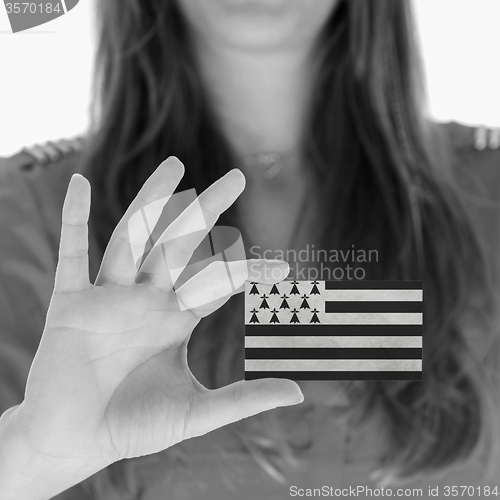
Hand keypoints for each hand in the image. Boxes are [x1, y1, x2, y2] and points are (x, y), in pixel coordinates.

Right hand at [10, 157, 301, 485]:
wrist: (74, 443)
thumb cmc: (132, 428)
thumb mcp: (195, 413)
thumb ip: (244, 400)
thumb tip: (299, 393)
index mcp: (176, 319)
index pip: (217, 282)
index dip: (248, 272)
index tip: (284, 271)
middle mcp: (146, 299)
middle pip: (180, 245)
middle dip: (206, 212)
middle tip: (237, 177)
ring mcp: (109, 298)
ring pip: (133, 238)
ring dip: (151, 201)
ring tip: (175, 164)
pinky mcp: (70, 304)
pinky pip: (70, 254)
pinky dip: (73, 219)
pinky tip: (78, 183)